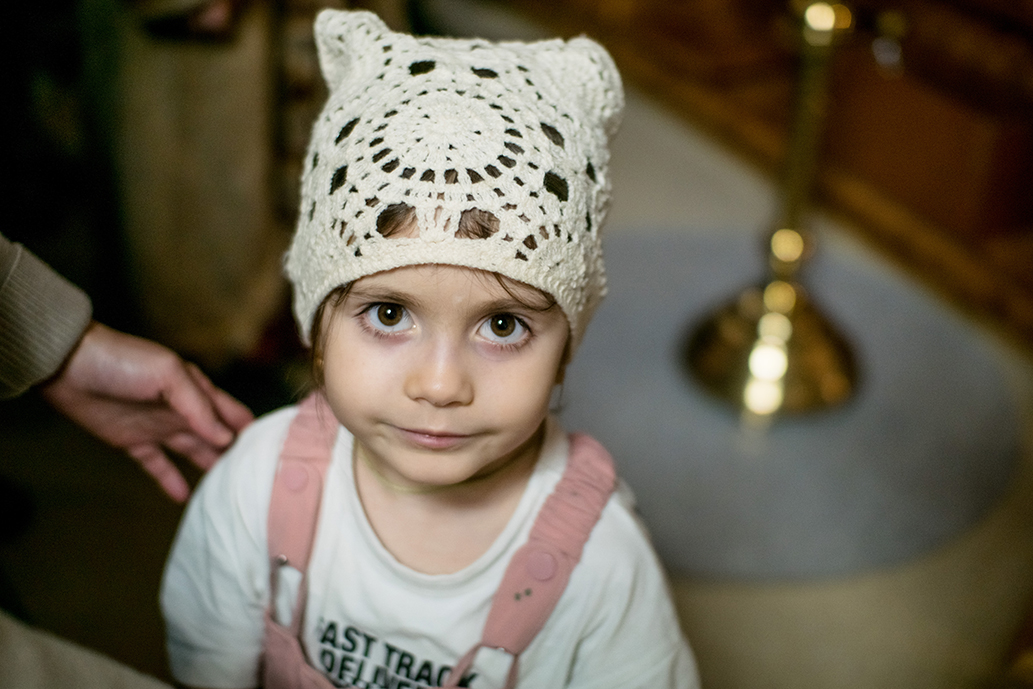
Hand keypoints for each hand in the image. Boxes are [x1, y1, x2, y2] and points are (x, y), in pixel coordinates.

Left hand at [40, 322, 253, 501]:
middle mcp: (184, 411)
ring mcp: (159, 427)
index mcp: (197, 390)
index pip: (233, 414)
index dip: (253, 431)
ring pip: (193, 453)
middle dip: (237, 455)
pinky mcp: (134, 442)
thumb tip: (225, 438)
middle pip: (218, 438)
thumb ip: (198, 406)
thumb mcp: (168, 374)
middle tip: (257, 482)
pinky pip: (158, 465)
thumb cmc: (123, 362)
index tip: (273, 454)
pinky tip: (183, 499)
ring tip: (229, 493)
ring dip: (210, 469)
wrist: (68, 367)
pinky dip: (171, 481)